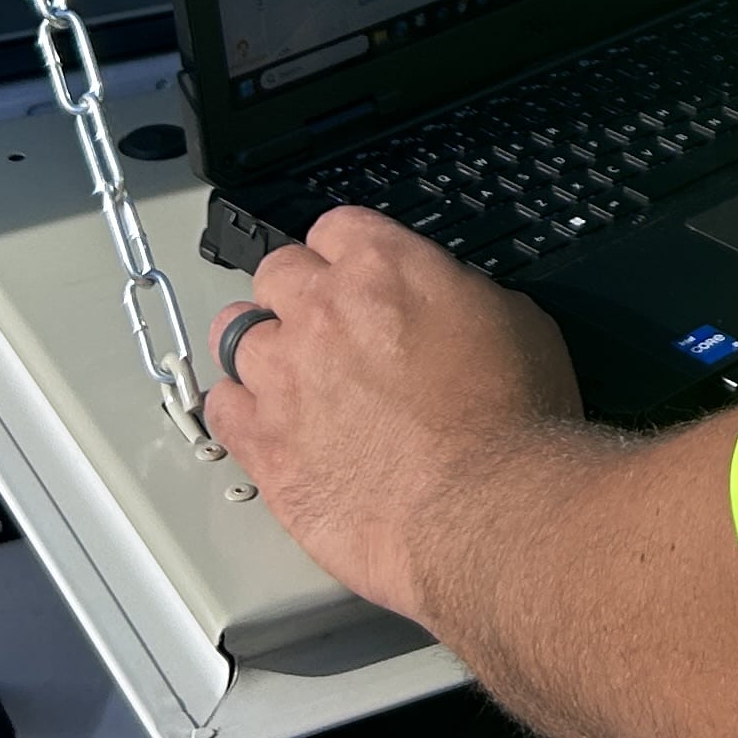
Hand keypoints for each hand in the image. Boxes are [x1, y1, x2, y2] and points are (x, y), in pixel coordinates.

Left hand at [202, 206, 580, 621]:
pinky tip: (266, 424)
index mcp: (384, 265)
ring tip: (290, 380)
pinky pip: (221, 408)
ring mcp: (284, 376)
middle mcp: (322, 310)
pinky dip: (240, 410)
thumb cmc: (513, 424)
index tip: (352, 275)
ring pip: (235, 336)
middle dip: (296, 296)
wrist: (487, 509)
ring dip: (262, 352)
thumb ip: (457, 296)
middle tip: (323, 330)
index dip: (345, 254)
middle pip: (275, 274)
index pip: (335, 228)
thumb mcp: (516, 321)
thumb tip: (443, 304)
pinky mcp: (264, 444)